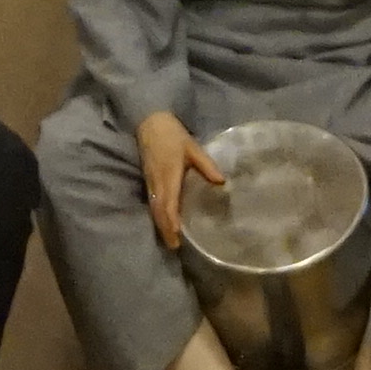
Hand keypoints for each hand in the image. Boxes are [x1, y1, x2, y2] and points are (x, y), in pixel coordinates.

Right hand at [140, 111, 220, 250]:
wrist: (149, 123)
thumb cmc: (173, 136)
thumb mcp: (193, 148)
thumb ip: (206, 165)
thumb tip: (221, 182)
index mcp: (169, 174)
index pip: (169, 202)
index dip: (172, 220)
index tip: (177, 235)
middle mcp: (157, 182)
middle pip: (159, 211)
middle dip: (165, 229)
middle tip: (174, 246)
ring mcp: (151, 182)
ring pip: (154, 208)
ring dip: (161, 225)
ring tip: (170, 240)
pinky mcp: (149, 181)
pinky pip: (153, 202)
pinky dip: (158, 216)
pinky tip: (165, 223)